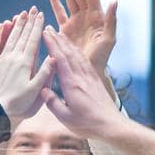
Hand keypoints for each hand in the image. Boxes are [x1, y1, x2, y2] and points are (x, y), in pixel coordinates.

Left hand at [0, 8, 45, 121]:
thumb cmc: (18, 103)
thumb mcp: (35, 90)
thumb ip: (45, 73)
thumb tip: (54, 57)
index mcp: (25, 63)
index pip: (32, 40)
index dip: (37, 27)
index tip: (41, 15)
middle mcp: (13, 58)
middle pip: (22, 35)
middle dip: (28, 21)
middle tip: (33, 9)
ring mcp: (1, 60)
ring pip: (10, 38)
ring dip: (16, 25)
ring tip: (21, 14)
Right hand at [33, 26, 127, 142]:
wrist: (111, 125)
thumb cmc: (88, 124)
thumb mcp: (65, 118)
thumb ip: (52, 103)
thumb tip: (42, 90)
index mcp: (72, 85)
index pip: (60, 60)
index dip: (52, 45)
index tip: (44, 34)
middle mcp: (81, 77)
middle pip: (68, 53)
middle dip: (57, 39)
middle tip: (48, 28)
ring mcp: (89, 77)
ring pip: (77, 54)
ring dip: (67, 43)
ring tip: (59, 34)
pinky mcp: (95, 80)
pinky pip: (84, 61)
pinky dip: (77, 52)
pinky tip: (73, 49)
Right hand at [48, 0, 116, 76]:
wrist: (89, 72)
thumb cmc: (101, 57)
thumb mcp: (109, 39)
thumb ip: (111, 20)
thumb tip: (114, 0)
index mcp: (97, 15)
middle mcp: (86, 15)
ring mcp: (75, 21)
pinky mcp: (65, 29)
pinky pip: (59, 10)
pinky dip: (55, 0)